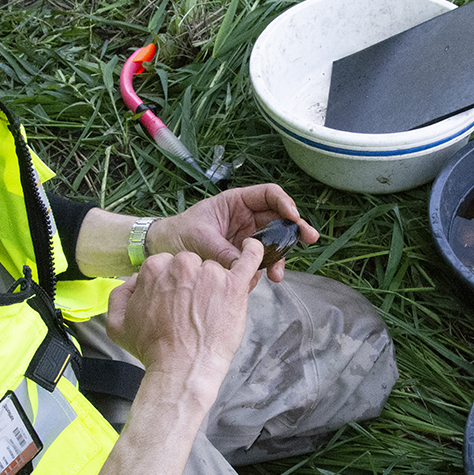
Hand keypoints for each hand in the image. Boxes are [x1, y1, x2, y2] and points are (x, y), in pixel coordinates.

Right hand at [105, 237, 263, 378]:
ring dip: (215, 285)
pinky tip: (252, 248)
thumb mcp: (118, 324)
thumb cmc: (153, 350)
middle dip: (193, 283)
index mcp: (155, 268)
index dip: (173, 284)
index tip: (176, 301)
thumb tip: (134, 282)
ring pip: (215, 269)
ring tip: (211, 311)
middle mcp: (182, 266)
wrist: (181, 369)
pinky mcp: (234, 285)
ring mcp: (210, 274)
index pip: (168, 264)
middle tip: (193, 309)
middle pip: (193, 264)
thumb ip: (120, 295)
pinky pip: (248, 258)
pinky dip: (252, 252)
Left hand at [146, 184, 319, 281]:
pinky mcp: (245, 257)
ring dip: (280, 257)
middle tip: (309, 238)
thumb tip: (243, 265)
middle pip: (279, 219)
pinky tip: (261, 279)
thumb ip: (224, 251)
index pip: (269, 195)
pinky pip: (262, 261)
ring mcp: (248, 238)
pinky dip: (265, 270)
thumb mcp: (200, 239)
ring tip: (277, 274)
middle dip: (295, 229)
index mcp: (236, 202)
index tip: (293, 217)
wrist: (164, 252)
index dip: (285, 203)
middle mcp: (246, 218)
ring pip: (274, 243)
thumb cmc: (179, 234)